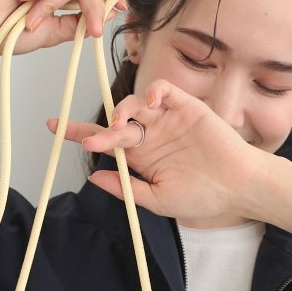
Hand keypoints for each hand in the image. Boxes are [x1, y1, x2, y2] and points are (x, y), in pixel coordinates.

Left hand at [47, 78, 261, 226]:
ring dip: (122, 111)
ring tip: (120, 127)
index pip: (105, 141)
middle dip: (98, 130)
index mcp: (141, 157)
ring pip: (135, 104)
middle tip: (92, 141)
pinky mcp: (186, 107)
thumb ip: (126, 188)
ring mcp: (167, 119)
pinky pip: (163, 91)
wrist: (237, 188)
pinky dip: (153, 92)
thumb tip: (94, 175)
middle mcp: (150, 135)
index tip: (54, 127)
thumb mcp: (158, 200)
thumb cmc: (202, 197)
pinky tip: (150, 105)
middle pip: (114, 122)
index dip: (79, 133)